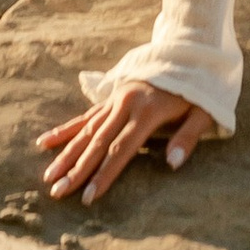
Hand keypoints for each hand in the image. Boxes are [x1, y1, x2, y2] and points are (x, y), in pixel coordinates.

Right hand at [37, 80, 213, 206]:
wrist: (190, 52)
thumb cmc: (200, 89)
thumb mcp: (204, 112)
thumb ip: (187, 138)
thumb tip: (171, 165)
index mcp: (147, 112)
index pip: (121, 149)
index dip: (103, 174)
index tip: (88, 197)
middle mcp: (126, 104)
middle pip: (97, 142)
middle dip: (76, 170)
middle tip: (57, 192)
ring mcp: (116, 99)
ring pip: (86, 130)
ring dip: (66, 154)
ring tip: (48, 176)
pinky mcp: (111, 96)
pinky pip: (85, 116)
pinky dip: (65, 129)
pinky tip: (45, 142)